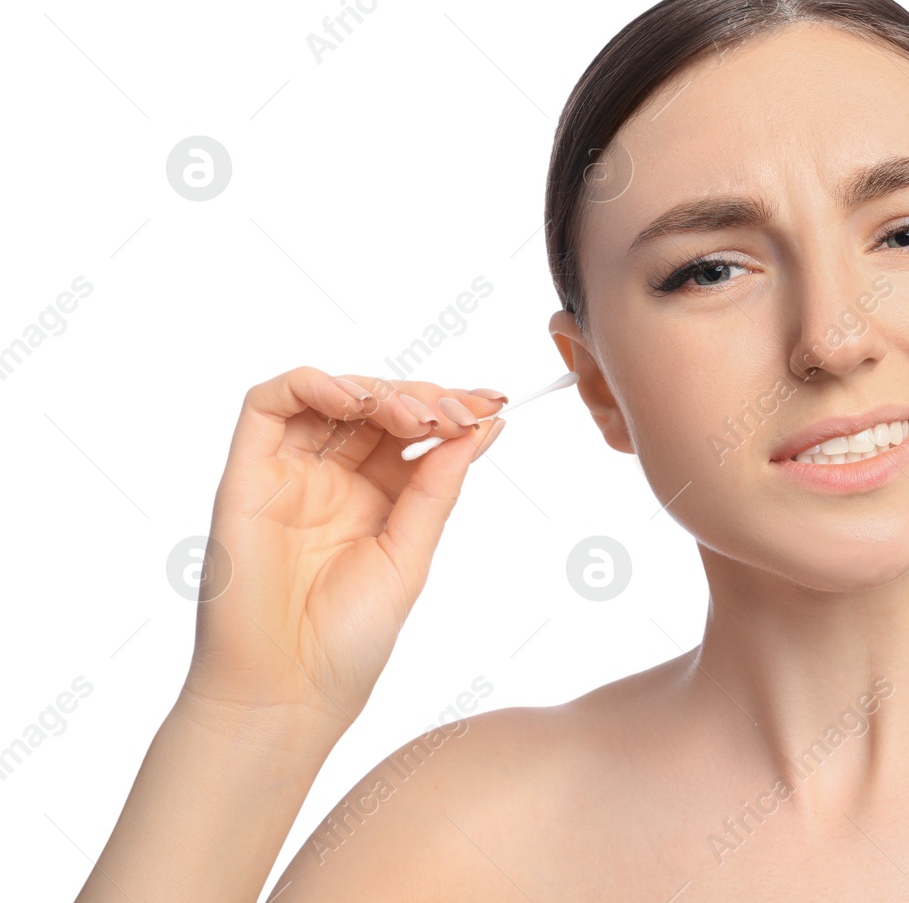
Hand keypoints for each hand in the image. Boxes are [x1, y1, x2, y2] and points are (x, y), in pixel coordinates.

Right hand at [179, 366, 506, 735]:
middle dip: (424, 398)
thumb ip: (437, 487)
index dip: (451, 411)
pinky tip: (358, 402)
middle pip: (377, 407)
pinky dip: (315, 385)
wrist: (288, 693)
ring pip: (329, 396)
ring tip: (419, 417)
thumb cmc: (347, 641)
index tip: (493, 406)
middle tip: (460, 413)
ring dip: (379, 391)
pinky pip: (268, 405)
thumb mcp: (410, 554)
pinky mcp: (246, 475)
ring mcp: (288, 475)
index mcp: (374, 499)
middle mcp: (331, 480)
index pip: (413, 432)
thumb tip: (480, 427)